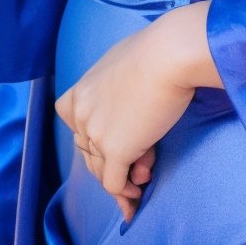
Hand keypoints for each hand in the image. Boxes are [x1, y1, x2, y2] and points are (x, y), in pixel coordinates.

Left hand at [54, 0, 218, 223]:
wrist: (168, 55)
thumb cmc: (155, 51)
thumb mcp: (119, 65)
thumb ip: (112, 88)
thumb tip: (128, 105)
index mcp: (79, 94)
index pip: (76, 130)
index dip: (96, 141)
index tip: (119, 140)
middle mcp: (81, 115)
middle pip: (89, 154)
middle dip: (113, 161)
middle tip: (142, 158)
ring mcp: (96, 135)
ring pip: (101, 172)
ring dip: (124, 177)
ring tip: (146, 170)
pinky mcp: (116, 151)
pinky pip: (115, 184)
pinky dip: (127, 192)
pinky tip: (140, 189)